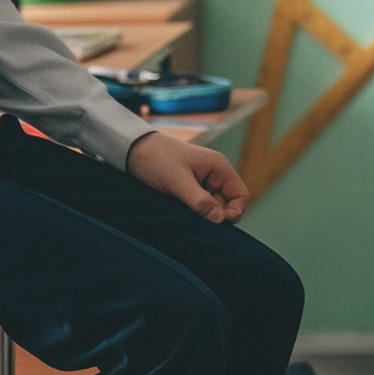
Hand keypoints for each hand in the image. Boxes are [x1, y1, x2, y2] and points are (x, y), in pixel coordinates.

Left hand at [127, 131, 249, 223]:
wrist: (133, 150)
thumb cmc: (157, 159)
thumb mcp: (177, 181)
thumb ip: (199, 200)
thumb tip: (220, 220)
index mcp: (219, 168)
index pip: (241, 196)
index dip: (234, 213)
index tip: (216, 224)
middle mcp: (215, 176)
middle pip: (227, 204)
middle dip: (215, 216)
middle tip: (194, 222)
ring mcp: (203, 183)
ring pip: (212, 208)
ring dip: (202, 216)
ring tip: (183, 215)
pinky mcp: (190, 190)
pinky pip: (199, 206)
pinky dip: (193, 214)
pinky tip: (180, 214)